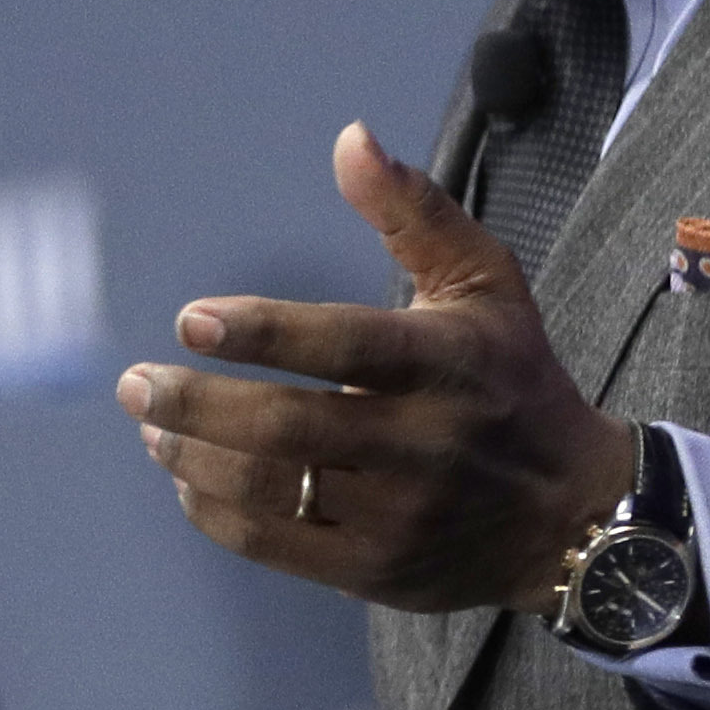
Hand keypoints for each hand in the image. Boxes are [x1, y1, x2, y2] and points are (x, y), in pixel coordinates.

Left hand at [120, 125, 634, 615]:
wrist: (573, 516)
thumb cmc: (514, 381)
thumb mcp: (485, 284)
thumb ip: (413, 211)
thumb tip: (350, 138)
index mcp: (445, 362)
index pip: (345, 345)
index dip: (264, 332)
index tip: (191, 320)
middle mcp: (422, 443)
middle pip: (287, 428)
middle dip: (196, 405)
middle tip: (135, 383)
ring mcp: (399, 516)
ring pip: (271, 490)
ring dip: (195, 457)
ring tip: (152, 426)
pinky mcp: (378, 571)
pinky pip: (275, 545)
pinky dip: (216, 512)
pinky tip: (189, 478)